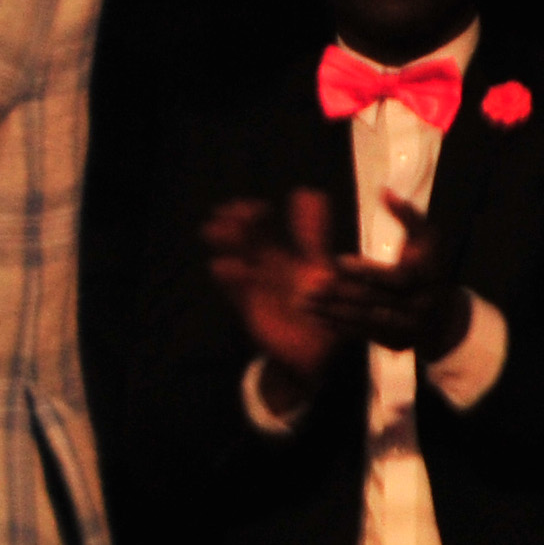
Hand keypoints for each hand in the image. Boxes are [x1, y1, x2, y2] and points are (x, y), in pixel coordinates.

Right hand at [203, 189, 343, 399]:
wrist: (315, 352)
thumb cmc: (326, 308)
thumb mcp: (322, 267)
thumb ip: (314, 234)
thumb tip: (310, 192)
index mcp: (286, 254)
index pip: (262, 226)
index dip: (251, 213)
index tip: (252, 208)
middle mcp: (267, 265)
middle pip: (242, 237)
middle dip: (232, 223)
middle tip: (228, 213)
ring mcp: (255, 284)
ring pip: (233, 256)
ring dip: (224, 243)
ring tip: (217, 232)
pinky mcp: (248, 304)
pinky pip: (233, 286)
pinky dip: (228, 275)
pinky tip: (228, 266)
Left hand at [314, 196, 471, 359]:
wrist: (445, 317)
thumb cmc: (427, 267)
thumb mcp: (425, 239)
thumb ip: (407, 215)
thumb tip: (384, 191)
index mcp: (427, 278)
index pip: (395, 278)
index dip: (367, 271)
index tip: (337, 260)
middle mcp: (419, 306)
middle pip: (375, 301)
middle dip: (340, 292)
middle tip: (308, 285)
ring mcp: (408, 328)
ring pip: (366, 320)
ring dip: (332, 311)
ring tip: (303, 301)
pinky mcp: (396, 343)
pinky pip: (364, 335)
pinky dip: (338, 325)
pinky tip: (314, 316)